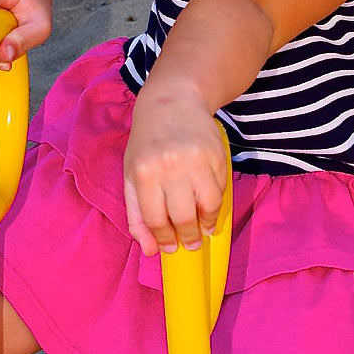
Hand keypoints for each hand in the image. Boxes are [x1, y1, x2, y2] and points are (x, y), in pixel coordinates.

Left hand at [123, 87, 226, 255]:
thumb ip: (137, 216)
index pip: (156, 219)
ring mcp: (196, 159)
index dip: (165, 239)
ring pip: (209, 206)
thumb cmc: (148, 144)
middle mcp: (170, 166)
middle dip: (189, 237)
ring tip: (204, 227)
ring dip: (207, 223)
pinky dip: (216, 202)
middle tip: (192, 243)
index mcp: (144, 173)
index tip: (171, 247)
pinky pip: (221, 189)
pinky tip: (208, 204)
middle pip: (184, 217)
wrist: (172, 102)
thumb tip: (150, 251)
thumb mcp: (132, 176)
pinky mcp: (217, 154)